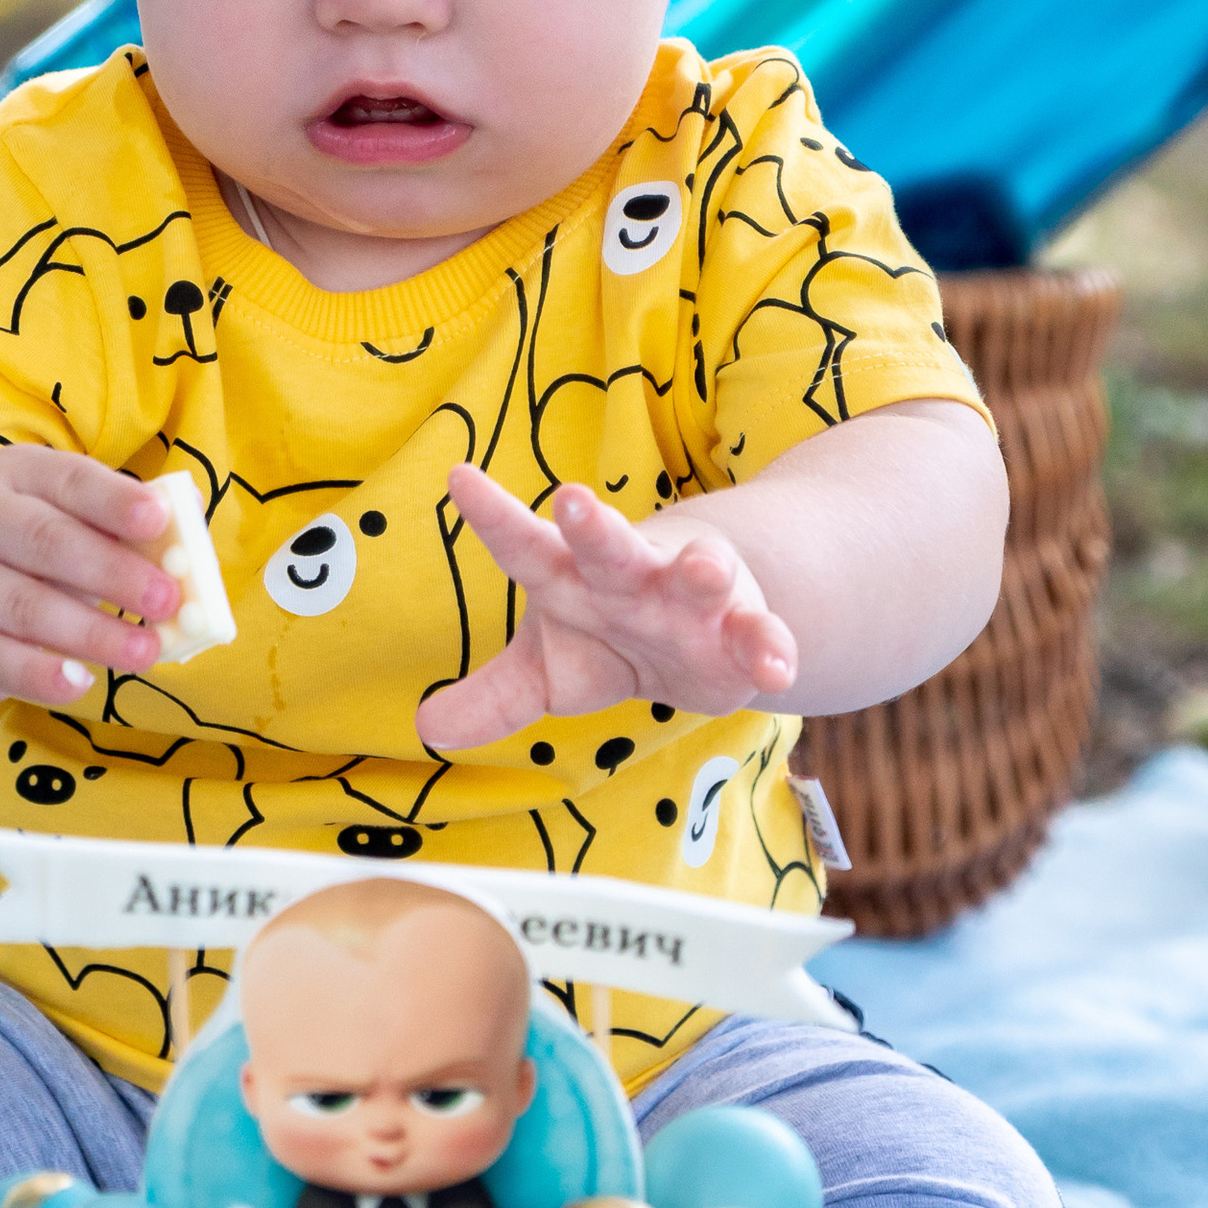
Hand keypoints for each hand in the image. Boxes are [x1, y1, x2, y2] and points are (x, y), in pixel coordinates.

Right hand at [0, 445, 179, 712]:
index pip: (68, 478)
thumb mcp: (56, 512)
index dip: (114, 499)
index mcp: (14, 474)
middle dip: (112, 572)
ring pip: (24, 606)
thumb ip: (118, 520)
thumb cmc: (15, 546)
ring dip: (91, 633)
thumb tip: (188, 517)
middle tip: (167, 600)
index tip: (159, 519)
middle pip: (46, 542)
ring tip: (145, 653)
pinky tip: (81, 683)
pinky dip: (39, 674)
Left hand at [416, 463, 798, 750]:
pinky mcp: (744, 633)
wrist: (699, 622)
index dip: (492, 516)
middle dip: (594, 527)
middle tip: (572, 501)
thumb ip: (495, 697)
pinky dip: (772, 649)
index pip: (524, 545)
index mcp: (572, 577)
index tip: (459, 478)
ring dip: (702, 569)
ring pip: (701, 575)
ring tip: (703, 568)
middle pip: (611, 547)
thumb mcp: (548, 668)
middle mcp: (633, 576)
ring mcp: (694, 600)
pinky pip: (762, 637)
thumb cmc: (608, 633)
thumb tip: (428, 729)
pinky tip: (779, 667)